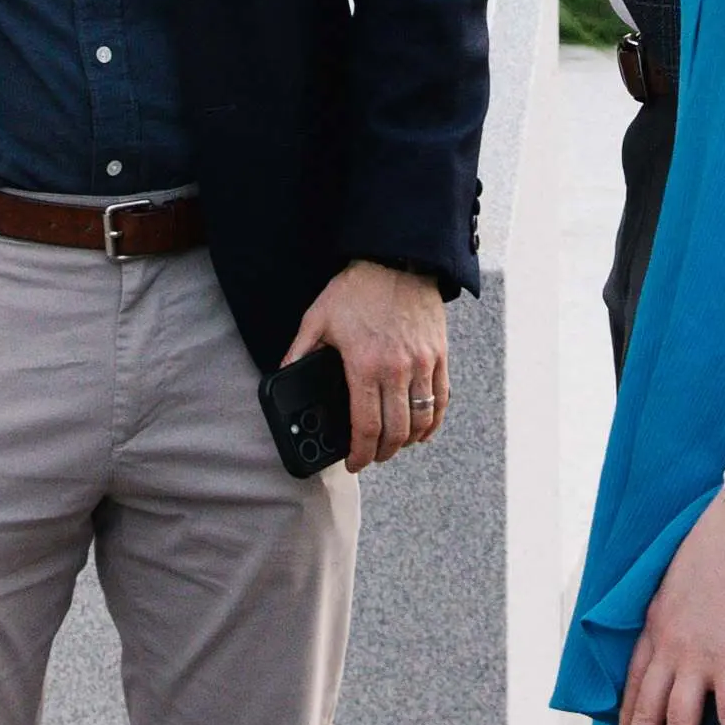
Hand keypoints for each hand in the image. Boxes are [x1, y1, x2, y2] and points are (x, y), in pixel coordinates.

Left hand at [290, 262, 449, 466]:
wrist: (397, 261)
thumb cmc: (356, 289)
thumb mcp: (317, 318)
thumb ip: (299, 351)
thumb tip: (282, 374)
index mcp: (364, 366)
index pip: (365, 426)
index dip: (360, 453)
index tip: (354, 463)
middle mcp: (397, 370)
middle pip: (395, 431)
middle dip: (382, 452)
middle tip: (372, 457)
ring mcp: (422, 365)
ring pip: (420, 420)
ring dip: (407, 441)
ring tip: (394, 446)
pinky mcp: (439, 357)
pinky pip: (441, 400)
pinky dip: (433, 422)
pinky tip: (423, 431)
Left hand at [615, 453, 724, 724]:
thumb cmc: (723, 539)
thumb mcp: (687, 572)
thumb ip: (685, 603)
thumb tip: (695, 615)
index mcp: (655, 622)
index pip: (634, 678)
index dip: (626, 714)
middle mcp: (668, 643)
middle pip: (644, 709)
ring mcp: (696, 653)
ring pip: (676, 720)